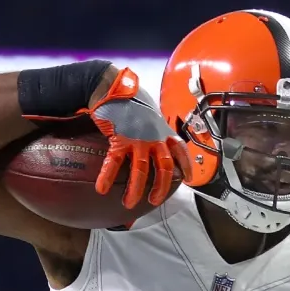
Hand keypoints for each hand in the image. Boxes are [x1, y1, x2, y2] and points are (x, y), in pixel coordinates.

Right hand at [85, 67, 186, 208]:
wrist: (114, 87)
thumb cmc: (131, 100)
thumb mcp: (150, 114)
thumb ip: (154, 129)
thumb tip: (152, 141)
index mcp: (163, 131)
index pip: (180, 150)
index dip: (186, 166)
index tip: (188, 178)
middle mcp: (155, 137)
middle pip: (164, 167)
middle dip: (161, 187)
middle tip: (154, 201)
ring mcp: (139, 139)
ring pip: (141, 170)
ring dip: (136, 189)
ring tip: (129, 203)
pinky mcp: (120, 139)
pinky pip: (114, 162)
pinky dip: (107, 176)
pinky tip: (101, 188)